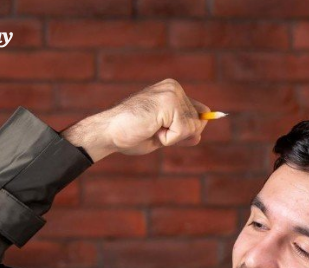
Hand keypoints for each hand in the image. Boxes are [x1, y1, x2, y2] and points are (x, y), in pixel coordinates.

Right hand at [60, 78, 211, 160]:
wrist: (109, 132)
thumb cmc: (131, 134)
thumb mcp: (163, 133)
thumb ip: (182, 131)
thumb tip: (199, 134)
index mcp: (172, 90)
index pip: (199, 113)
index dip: (187, 130)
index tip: (161, 130)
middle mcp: (174, 88)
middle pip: (198, 122)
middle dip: (178, 135)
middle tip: (152, 130)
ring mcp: (172, 93)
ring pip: (192, 128)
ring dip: (172, 138)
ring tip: (151, 129)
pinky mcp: (169, 103)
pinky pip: (183, 131)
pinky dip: (168, 139)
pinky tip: (151, 130)